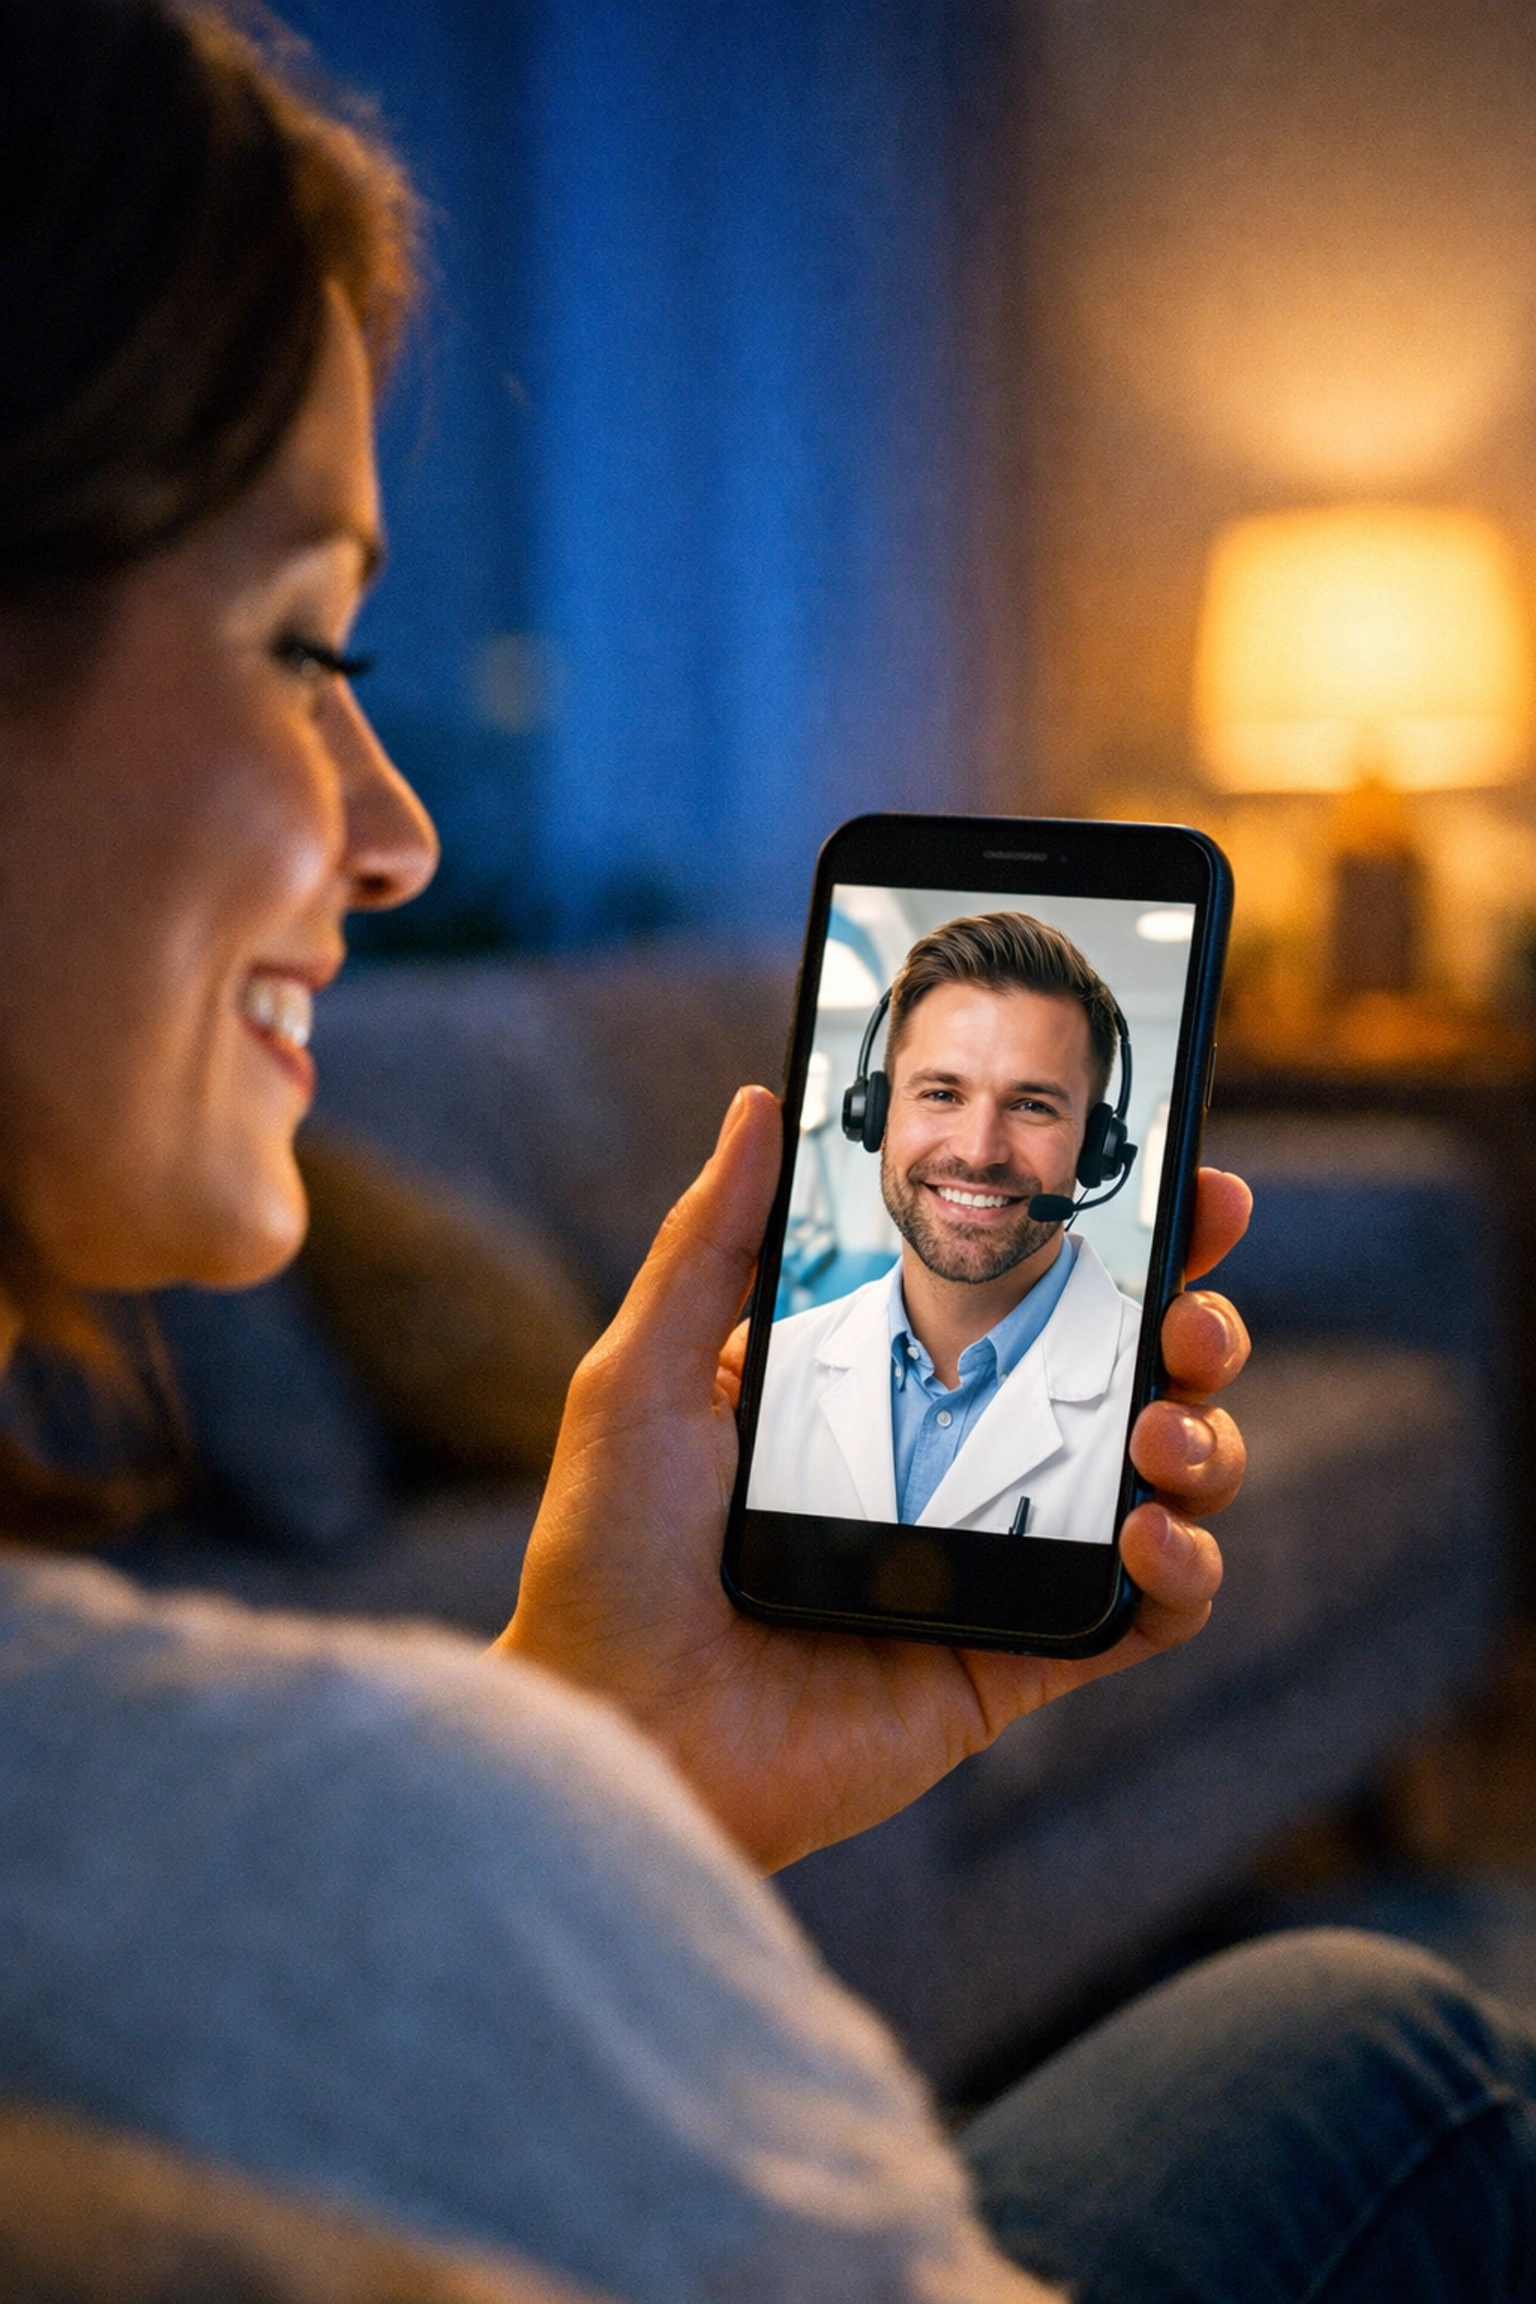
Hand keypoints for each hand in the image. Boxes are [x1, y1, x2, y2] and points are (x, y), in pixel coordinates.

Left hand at [502, 1088, 1249, 1872]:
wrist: (621, 1732)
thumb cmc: (609, 1558)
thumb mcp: (644, 1375)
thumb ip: (710, 1241)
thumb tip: (754, 1101)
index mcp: (886, 1382)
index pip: (1032, 1290)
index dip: (1125, 1238)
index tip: (1192, 1184)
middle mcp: (958, 1461)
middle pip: (1126, 1374)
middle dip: (1197, 1327)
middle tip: (1194, 1313)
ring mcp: (998, 1563)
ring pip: (1164, 1483)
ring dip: (1205, 1442)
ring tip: (1161, 1434)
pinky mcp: (1018, 1660)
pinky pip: (1146, 1614)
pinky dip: (1187, 1571)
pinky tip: (1151, 1537)